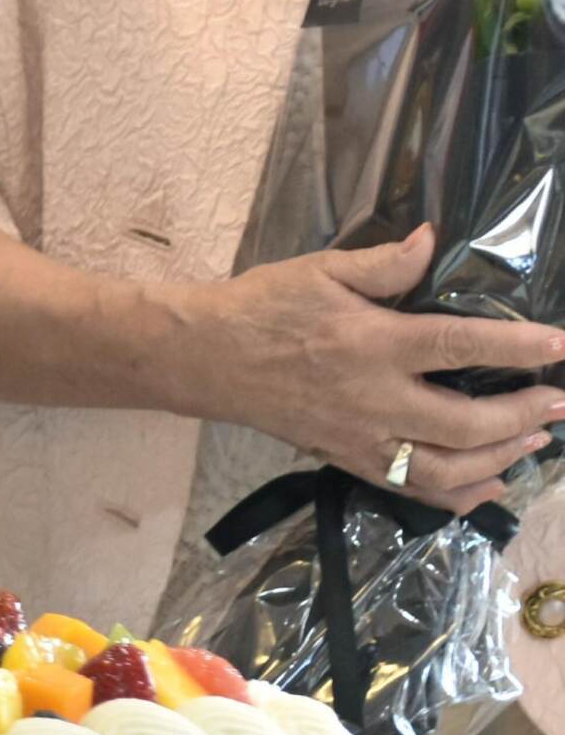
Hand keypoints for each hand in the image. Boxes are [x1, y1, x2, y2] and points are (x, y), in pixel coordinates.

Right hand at [172, 225, 564, 510]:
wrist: (205, 358)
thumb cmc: (262, 306)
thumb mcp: (320, 270)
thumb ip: (383, 262)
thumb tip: (432, 240)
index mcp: (370, 343)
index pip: (457, 345)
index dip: (516, 346)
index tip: (560, 344)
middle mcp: (372, 398)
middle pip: (465, 423)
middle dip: (523, 416)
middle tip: (559, 403)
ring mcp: (360, 437)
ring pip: (445, 468)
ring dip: (500, 459)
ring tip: (534, 442)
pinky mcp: (347, 458)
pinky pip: (412, 489)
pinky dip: (458, 495)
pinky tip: (489, 485)